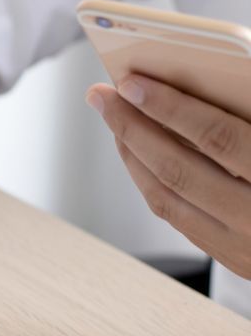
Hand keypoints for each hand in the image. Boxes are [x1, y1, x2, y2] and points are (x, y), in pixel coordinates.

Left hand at [86, 74, 250, 277]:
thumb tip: (221, 73)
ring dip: (131, 152)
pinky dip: (148, 180)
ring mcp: (248, 249)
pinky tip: (136, 151)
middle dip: (131, 127)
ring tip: (112, 115)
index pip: (220, 139)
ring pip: (167, 197)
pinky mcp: (237, 262)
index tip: (132, 81)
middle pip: (179, 169)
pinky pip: (177, 216)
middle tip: (100, 93)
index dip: (172, 107)